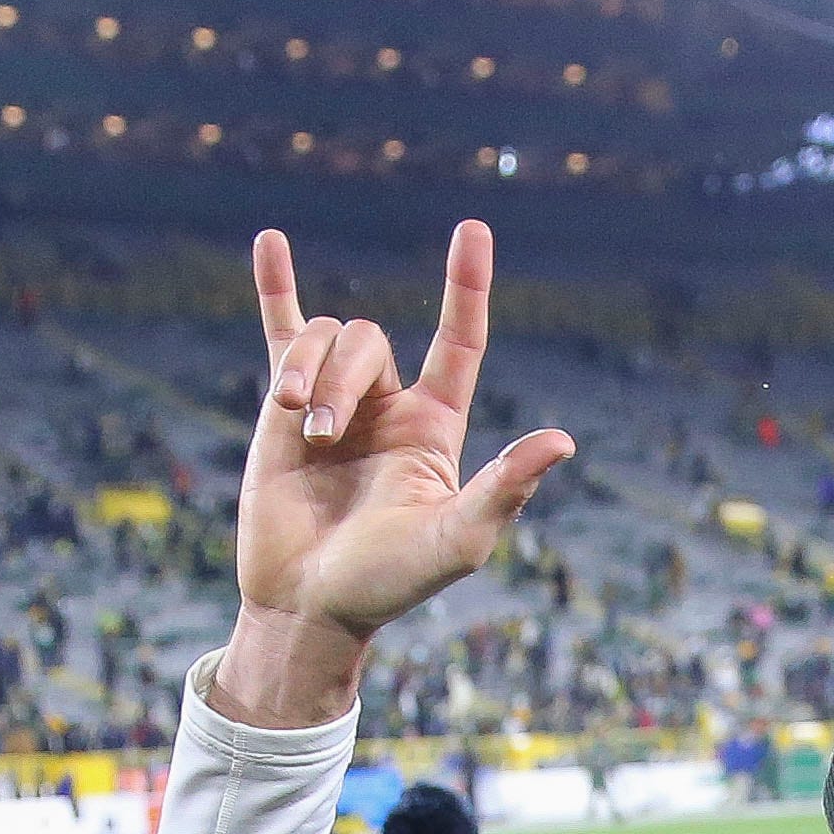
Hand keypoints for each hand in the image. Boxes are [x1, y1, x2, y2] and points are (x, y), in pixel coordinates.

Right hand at [216, 221, 575, 728]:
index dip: (465, 288)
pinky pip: (280, 332)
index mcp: (435, 427)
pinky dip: (275, 288)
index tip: (471, 229)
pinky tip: (270, 241)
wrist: (307, 604)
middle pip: (367, 340)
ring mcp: (335, 403)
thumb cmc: (388, 584)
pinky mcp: (281, 410)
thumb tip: (563, 441)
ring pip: (322, 339)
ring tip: (296, 426)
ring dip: (305, 372)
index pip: (459, 342)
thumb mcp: (455, 540)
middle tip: (321, 436)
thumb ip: (505, 490)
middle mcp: (389, 407)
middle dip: (340, 376)